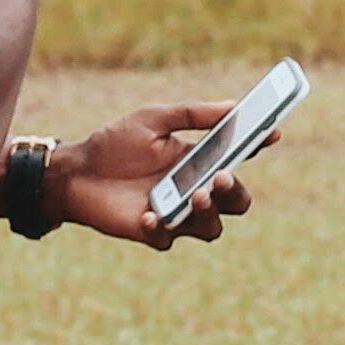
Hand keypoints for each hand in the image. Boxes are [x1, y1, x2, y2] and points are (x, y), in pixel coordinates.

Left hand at [43, 100, 257, 248]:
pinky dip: (161, 228)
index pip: (240, 155)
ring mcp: (176, 214)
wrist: (74, 173)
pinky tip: (148, 214)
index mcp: (200, 160)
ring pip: (213, 227)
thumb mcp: (152, 119)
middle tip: (221, 175)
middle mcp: (195, 189)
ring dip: (209, 213)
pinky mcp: (153, 233)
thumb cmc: (114, 144)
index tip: (270, 132)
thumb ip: (192, 115)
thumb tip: (233, 106)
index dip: (259, 145)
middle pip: (237, 200)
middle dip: (235, 190)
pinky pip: (168, 239)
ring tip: (195, 195)